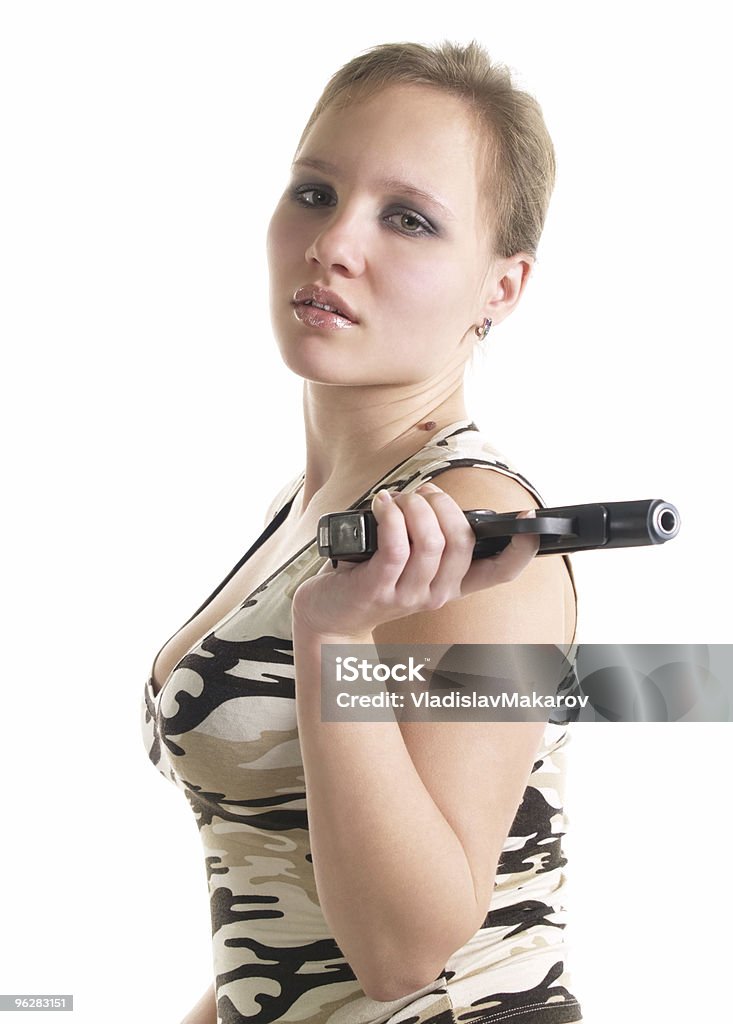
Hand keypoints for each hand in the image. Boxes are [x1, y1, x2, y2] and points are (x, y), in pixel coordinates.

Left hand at [291, 482, 539, 639]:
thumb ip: (433, 539)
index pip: (501, 572)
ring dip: (415, 507)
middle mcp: (436, 594)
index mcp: (453, 585)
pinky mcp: (377, 588)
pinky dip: (391, 516)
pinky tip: (382, 505)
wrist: (330, 614)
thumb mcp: (411, 562)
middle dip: (444, 504)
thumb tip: (440, 501)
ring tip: (397, 500)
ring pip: (432, 541)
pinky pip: (396, 546)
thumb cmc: (370, 576)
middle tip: (421, 493)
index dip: (523, 547)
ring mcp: (407, 594)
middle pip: (462, 542)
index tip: (531, 518)